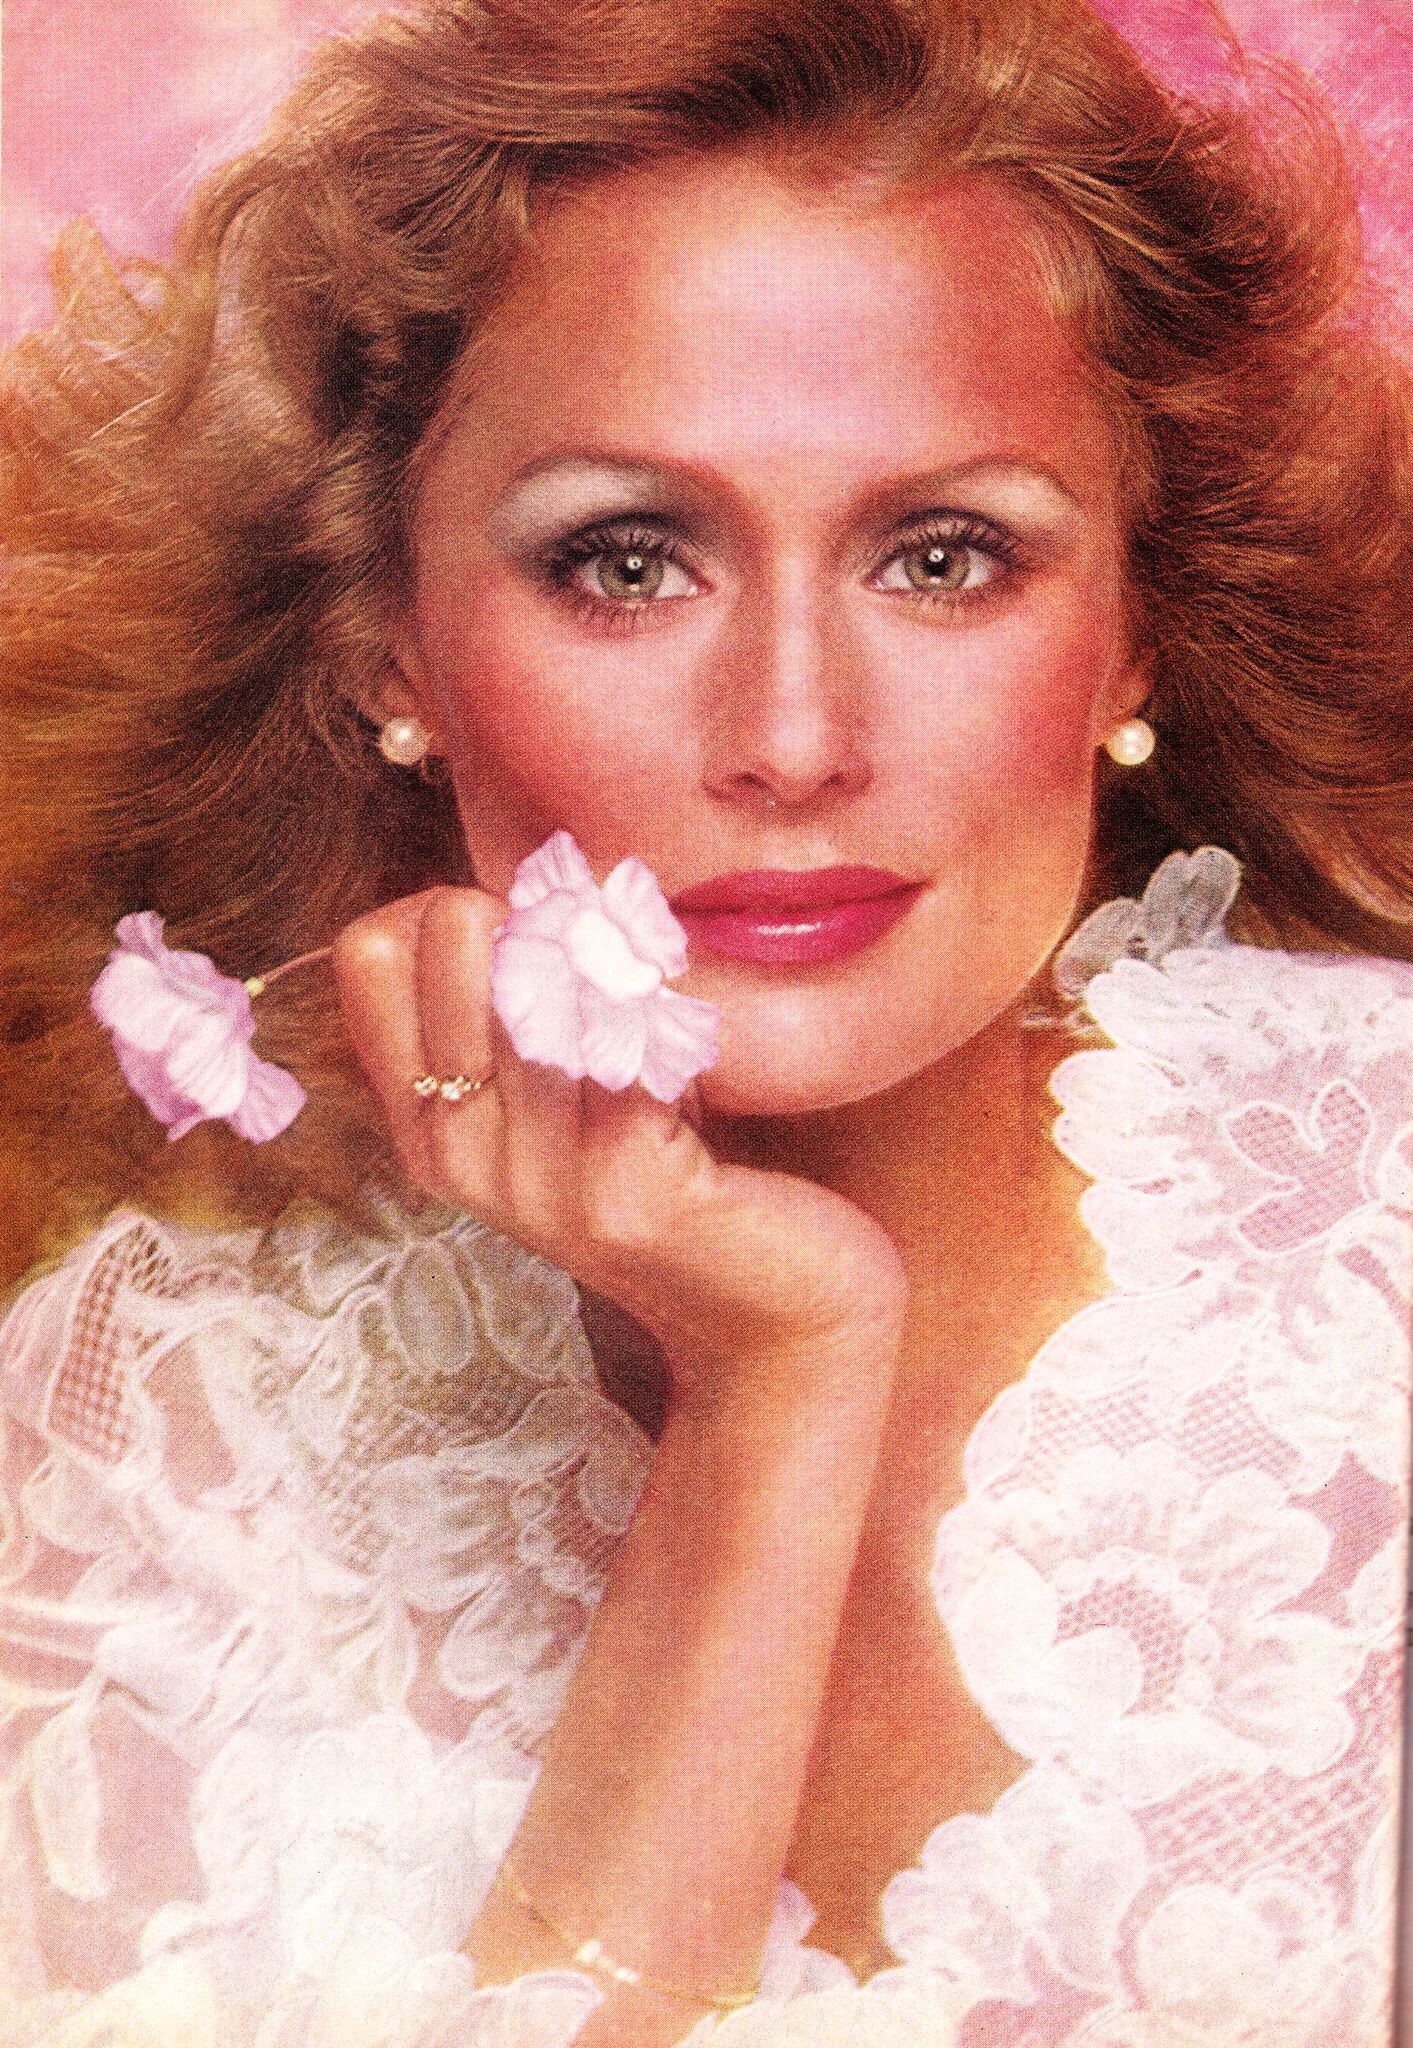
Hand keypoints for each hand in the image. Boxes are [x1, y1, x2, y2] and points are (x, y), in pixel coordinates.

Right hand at [332, 884, 907, 1407]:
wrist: (770, 1320)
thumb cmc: (675, 1174)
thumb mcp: (566, 1097)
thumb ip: (518, 1007)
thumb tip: (529, 875)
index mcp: (425, 1126)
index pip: (372, 949)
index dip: (451, 905)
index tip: (529, 942)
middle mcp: (459, 1154)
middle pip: (458, 937)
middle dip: (544, 914)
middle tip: (609, 970)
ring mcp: (539, 1176)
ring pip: (549, 974)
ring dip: (622, 957)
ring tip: (661, 1007)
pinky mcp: (628, 1184)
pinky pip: (639, 1035)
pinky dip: (678, 1014)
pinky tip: (700, 1058)